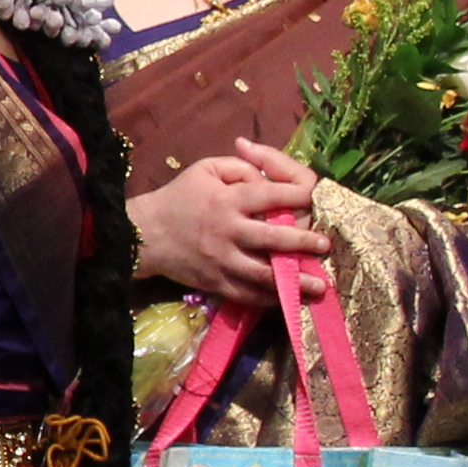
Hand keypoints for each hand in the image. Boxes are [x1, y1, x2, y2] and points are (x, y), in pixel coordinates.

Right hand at [132, 139, 327, 307]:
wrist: (143, 234)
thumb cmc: (179, 198)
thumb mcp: (205, 169)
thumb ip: (241, 168)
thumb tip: (268, 179)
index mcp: (227, 199)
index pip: (272, 194)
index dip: (299, 194)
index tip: (313, 198)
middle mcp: (228, 231)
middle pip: (275, 238)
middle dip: (304, 242)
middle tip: (324, 245)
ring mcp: (223, 260)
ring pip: (265, 274)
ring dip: (295, 280)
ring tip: (318, 285)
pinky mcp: (217, 283)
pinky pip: (248, 295)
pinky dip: (271, 298)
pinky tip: (288, 298)